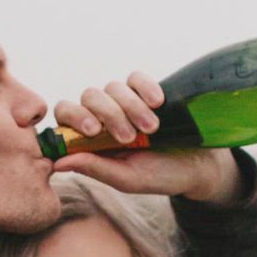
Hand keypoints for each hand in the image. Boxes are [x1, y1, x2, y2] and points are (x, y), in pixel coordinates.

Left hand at [51, 72, 242, 201]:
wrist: (198, 166)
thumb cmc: (160, 176)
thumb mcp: (127, 178)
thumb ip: (94, 168)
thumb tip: (57, 160)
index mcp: (91, 139)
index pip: (66, 114)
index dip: (74, 117)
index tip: (94, 131)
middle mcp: (104, 117)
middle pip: (89, 96)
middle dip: (108, 114)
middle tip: (129, 136)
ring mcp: (125, 102)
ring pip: (113, 87)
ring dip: (131, 107)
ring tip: (152, 129)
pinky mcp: (146, 92)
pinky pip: (135, 78)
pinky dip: (145, 87)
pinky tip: (158, 103)